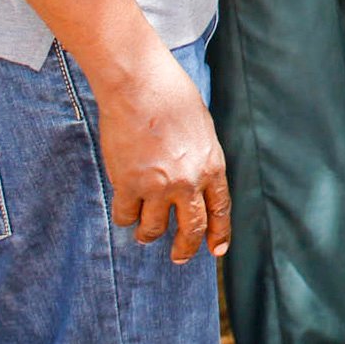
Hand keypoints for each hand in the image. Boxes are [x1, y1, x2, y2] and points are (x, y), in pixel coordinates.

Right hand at [96, 44, 231, 262]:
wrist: (140, 86)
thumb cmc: (171, 97)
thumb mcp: (201, 129)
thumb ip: (199, 159)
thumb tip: (194, 182)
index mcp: (212, 165)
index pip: (220, 209)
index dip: (219, 233)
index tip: (216, 251)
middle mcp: (189, 181)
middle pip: (192, 228)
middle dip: (185, 248)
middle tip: (178, 257)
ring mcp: (158, 186)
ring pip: (154, 229)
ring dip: (148, 234)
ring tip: (144, 233)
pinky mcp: (129, 185)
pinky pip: (126, 216)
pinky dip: (125, 217)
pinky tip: (124, 211)